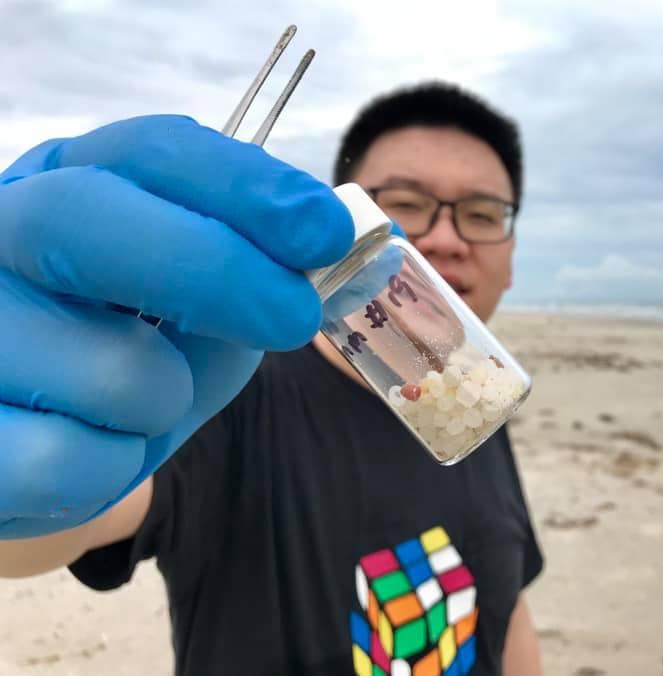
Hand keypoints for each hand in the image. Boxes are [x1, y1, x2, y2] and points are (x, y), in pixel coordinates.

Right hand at [0, 115, 353, 537]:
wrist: (38, 441)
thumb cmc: (130, 350)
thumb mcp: (200, 296)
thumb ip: (254, 267)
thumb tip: (336, 251)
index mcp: (64, 184)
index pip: (144, 151)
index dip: (243, 186)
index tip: (324, 231)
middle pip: (79, 218)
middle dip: (212, 269)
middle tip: (295, 316)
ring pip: (106, 367)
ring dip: (168, 398)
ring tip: (144, 401)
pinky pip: (65, 461)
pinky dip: (114, 467)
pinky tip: (94, 448)